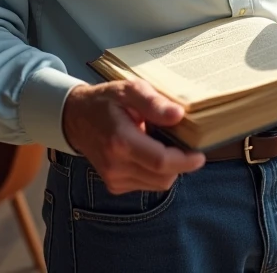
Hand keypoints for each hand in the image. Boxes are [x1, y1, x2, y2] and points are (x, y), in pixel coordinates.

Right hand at [61, 79, 204, 193]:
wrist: (76, 118)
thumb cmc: (107, 100)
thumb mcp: (130, 90)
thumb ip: (154, 103)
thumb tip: (178, 115)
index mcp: (121, 141)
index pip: (161, 162)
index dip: (185, 161)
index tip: (200, 154)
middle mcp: (116, 165)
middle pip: (163, 176)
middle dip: (179, 163)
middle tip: (181, 142)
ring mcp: (114, 178)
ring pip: (157, 184)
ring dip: (168, 168)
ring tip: (160, 144)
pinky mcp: (115, 185)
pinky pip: (147, 184)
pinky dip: (155, 172)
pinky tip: (148, 153)